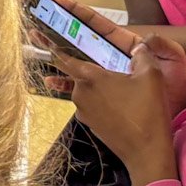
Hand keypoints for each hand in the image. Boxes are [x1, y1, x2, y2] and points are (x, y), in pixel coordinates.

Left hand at [38, 0, 185, 185]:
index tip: (35, 34)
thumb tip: (139, 46)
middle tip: (108, 68)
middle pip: (77, 73)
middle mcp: (80, 93)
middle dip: (88, 67)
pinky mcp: (89, 123)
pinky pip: (92, 104)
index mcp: (90, 77)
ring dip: (98, 86)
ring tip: (123, 90)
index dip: (50, 43)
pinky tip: (122, 104)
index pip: (64, 57)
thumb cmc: (147, 111)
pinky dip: (102, 101)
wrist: (146, 151)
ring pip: (86, 90)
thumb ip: (143, 55)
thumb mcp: (151, 76)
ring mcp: (83, 110)